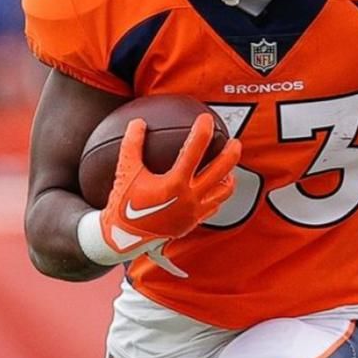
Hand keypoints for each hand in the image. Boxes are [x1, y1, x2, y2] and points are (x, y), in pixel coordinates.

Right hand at [99, 113, 240, 275]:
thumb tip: (138, 122)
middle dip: (232, 153)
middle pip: (221, 171)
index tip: (205, 118)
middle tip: (234, 142)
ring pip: (223, 192)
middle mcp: (190, 198)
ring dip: (228, 177)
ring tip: (228, 168)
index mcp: (175, 183)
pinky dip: (217, 195)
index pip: (194, 150)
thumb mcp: (125, 171)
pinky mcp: (193, 222)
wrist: (123, 238)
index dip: (202, 131)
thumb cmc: (123, 205)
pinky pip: (213, 206)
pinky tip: (212, 188)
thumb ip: (132, 145)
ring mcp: (194, 212)